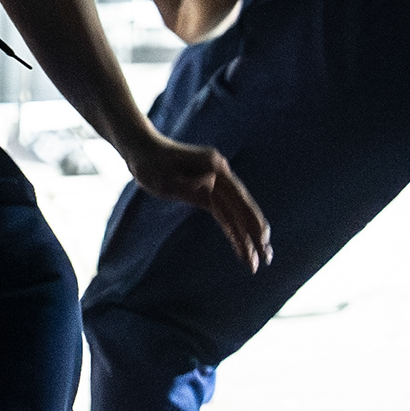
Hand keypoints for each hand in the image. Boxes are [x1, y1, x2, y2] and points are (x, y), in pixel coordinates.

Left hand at [129, 126, 270, 272]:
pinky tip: (240, 247)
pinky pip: (223, 214)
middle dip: (255, 234)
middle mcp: (219, 175)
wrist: (142, 149)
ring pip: (234, 214)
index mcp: (215, 167)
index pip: (239, 198)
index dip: (252, 220)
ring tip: (255, 261)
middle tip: (267, 258)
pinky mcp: (206, 193)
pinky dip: (232, 231)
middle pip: (242, 208)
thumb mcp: (163, 175)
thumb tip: (211, 184)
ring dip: (245, 237)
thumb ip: (188, 182)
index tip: (263, 239)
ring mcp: (214, 184)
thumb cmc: (150, 162)